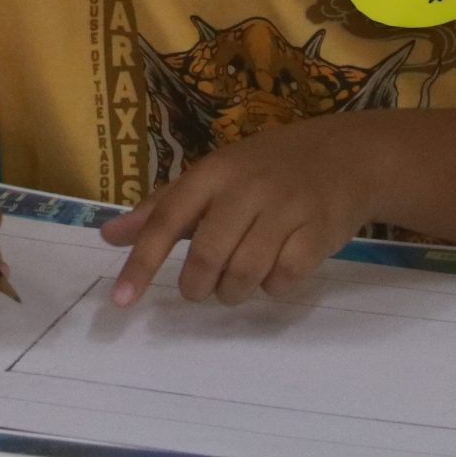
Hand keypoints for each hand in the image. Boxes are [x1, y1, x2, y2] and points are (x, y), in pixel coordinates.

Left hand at [101, 117, 386, 307]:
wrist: (347, 155)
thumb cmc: (267, 167)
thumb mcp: (213, 175)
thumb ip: (161, 208)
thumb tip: (108, 235)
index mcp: (213, 172)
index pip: (167, 220)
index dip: (142, 262)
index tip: (122, 300)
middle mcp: (246, 188)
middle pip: (207, 257)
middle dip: (197, 286)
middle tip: (201, 287)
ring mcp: (286, 209)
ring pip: (243, 275)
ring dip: (233, 292)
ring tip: (237, 281)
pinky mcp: (318, 233)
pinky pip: (283, 281)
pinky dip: (272, 289)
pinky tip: (275, 272)